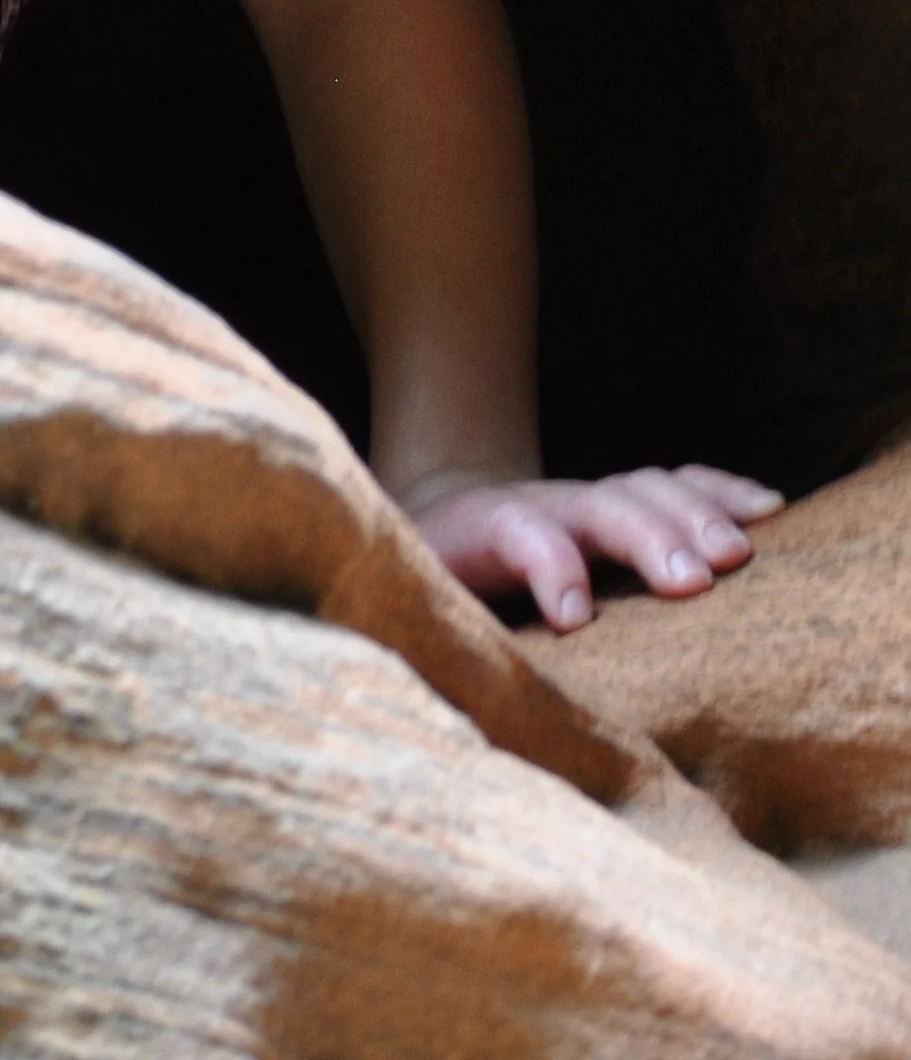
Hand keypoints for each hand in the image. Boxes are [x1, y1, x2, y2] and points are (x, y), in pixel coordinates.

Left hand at [401, 464, 784, 629]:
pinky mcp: (623, 503)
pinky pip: (677, 485)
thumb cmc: (436, 582)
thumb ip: (431, 641)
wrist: (441, 518)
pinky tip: (769, 510)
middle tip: (693, 580)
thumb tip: (437, 701)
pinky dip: (722, 493)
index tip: (576, 617)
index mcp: (484, 532)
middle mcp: (543, 505)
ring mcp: (587, 499)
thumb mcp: (416, 608)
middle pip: (598, 504)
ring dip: (694, 516)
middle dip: (645, 536)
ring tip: (738, 553)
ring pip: (644, 489)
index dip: (549, 565)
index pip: (518, 531)